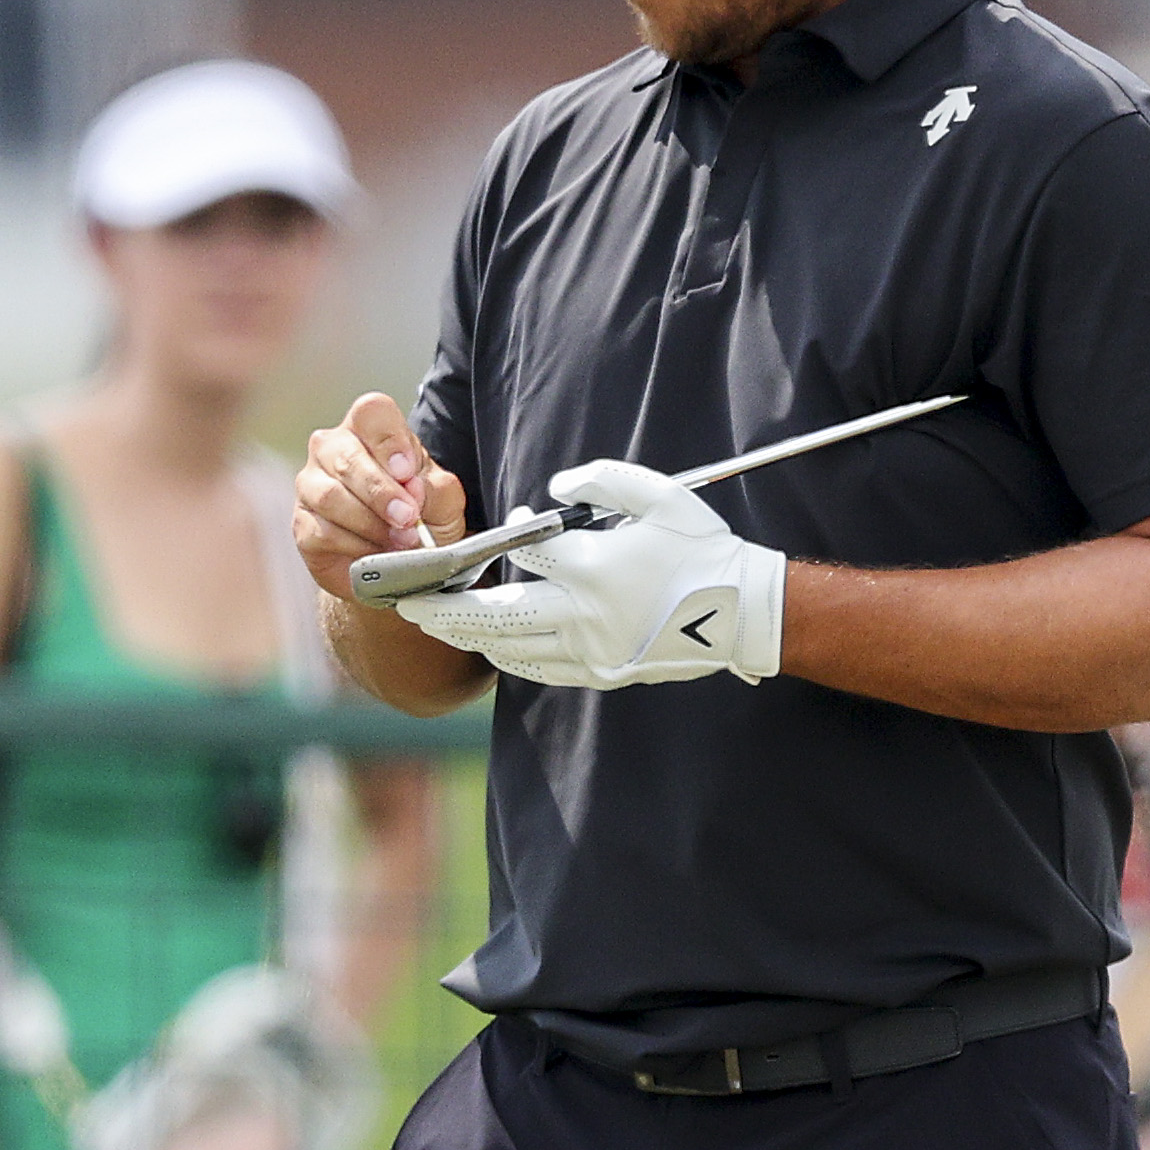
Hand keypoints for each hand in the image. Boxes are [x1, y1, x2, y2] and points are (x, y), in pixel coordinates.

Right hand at [293, 393, 467, 602]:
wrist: (403, 565)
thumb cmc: (421, 520)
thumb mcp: (444, 501)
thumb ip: (436, 489)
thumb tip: (413, 488)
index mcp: (371, 431)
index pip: (371, 412)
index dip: (388, 440)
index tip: (407, 471)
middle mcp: (334, 450)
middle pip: (347, 457)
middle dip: (381, 491)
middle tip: (408, 517)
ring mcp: (312, 485)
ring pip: (331, 496)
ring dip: (370, 522)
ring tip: (400, 539)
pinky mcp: (302, 525)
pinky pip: (323, 532)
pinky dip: (356, 546)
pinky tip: (376, 552)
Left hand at [395, 460, 784, 688]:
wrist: (742, 611)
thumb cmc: (701, 549)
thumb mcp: (659, 494)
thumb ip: (600, 479)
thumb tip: (554, 488)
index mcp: (594, 565)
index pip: (527, 551)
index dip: (513, 532)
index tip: (518, 521)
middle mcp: (583, 613)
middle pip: (494, 613)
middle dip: (445, 608)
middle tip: (407, 603)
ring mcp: (590, 649)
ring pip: (511, 647)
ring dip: (468, 636)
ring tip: (437, 624)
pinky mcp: (601, 671)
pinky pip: (540, 670)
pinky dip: (510, 658)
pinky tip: (492, 648)